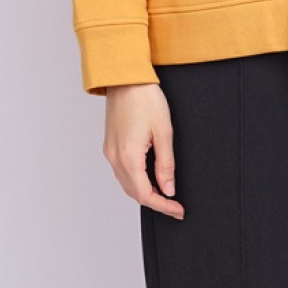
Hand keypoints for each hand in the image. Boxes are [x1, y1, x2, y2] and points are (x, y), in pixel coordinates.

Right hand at [103, 83, 185, 218]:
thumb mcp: (164, 132)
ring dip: (144, 192)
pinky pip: (121, 172)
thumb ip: (166, 164)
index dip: (163, 206)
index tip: (178, 210)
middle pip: (134, 192)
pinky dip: (135, 180)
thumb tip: (168, 189)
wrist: (126, 77)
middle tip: (175, 205)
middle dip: (155, 201)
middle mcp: (115, 158)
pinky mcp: (110, 145)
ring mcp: (110, 152)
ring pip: (126, 184)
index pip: (145, 194)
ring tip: (164, 193)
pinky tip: (149, 177)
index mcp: (128, 157)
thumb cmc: (145, 98)